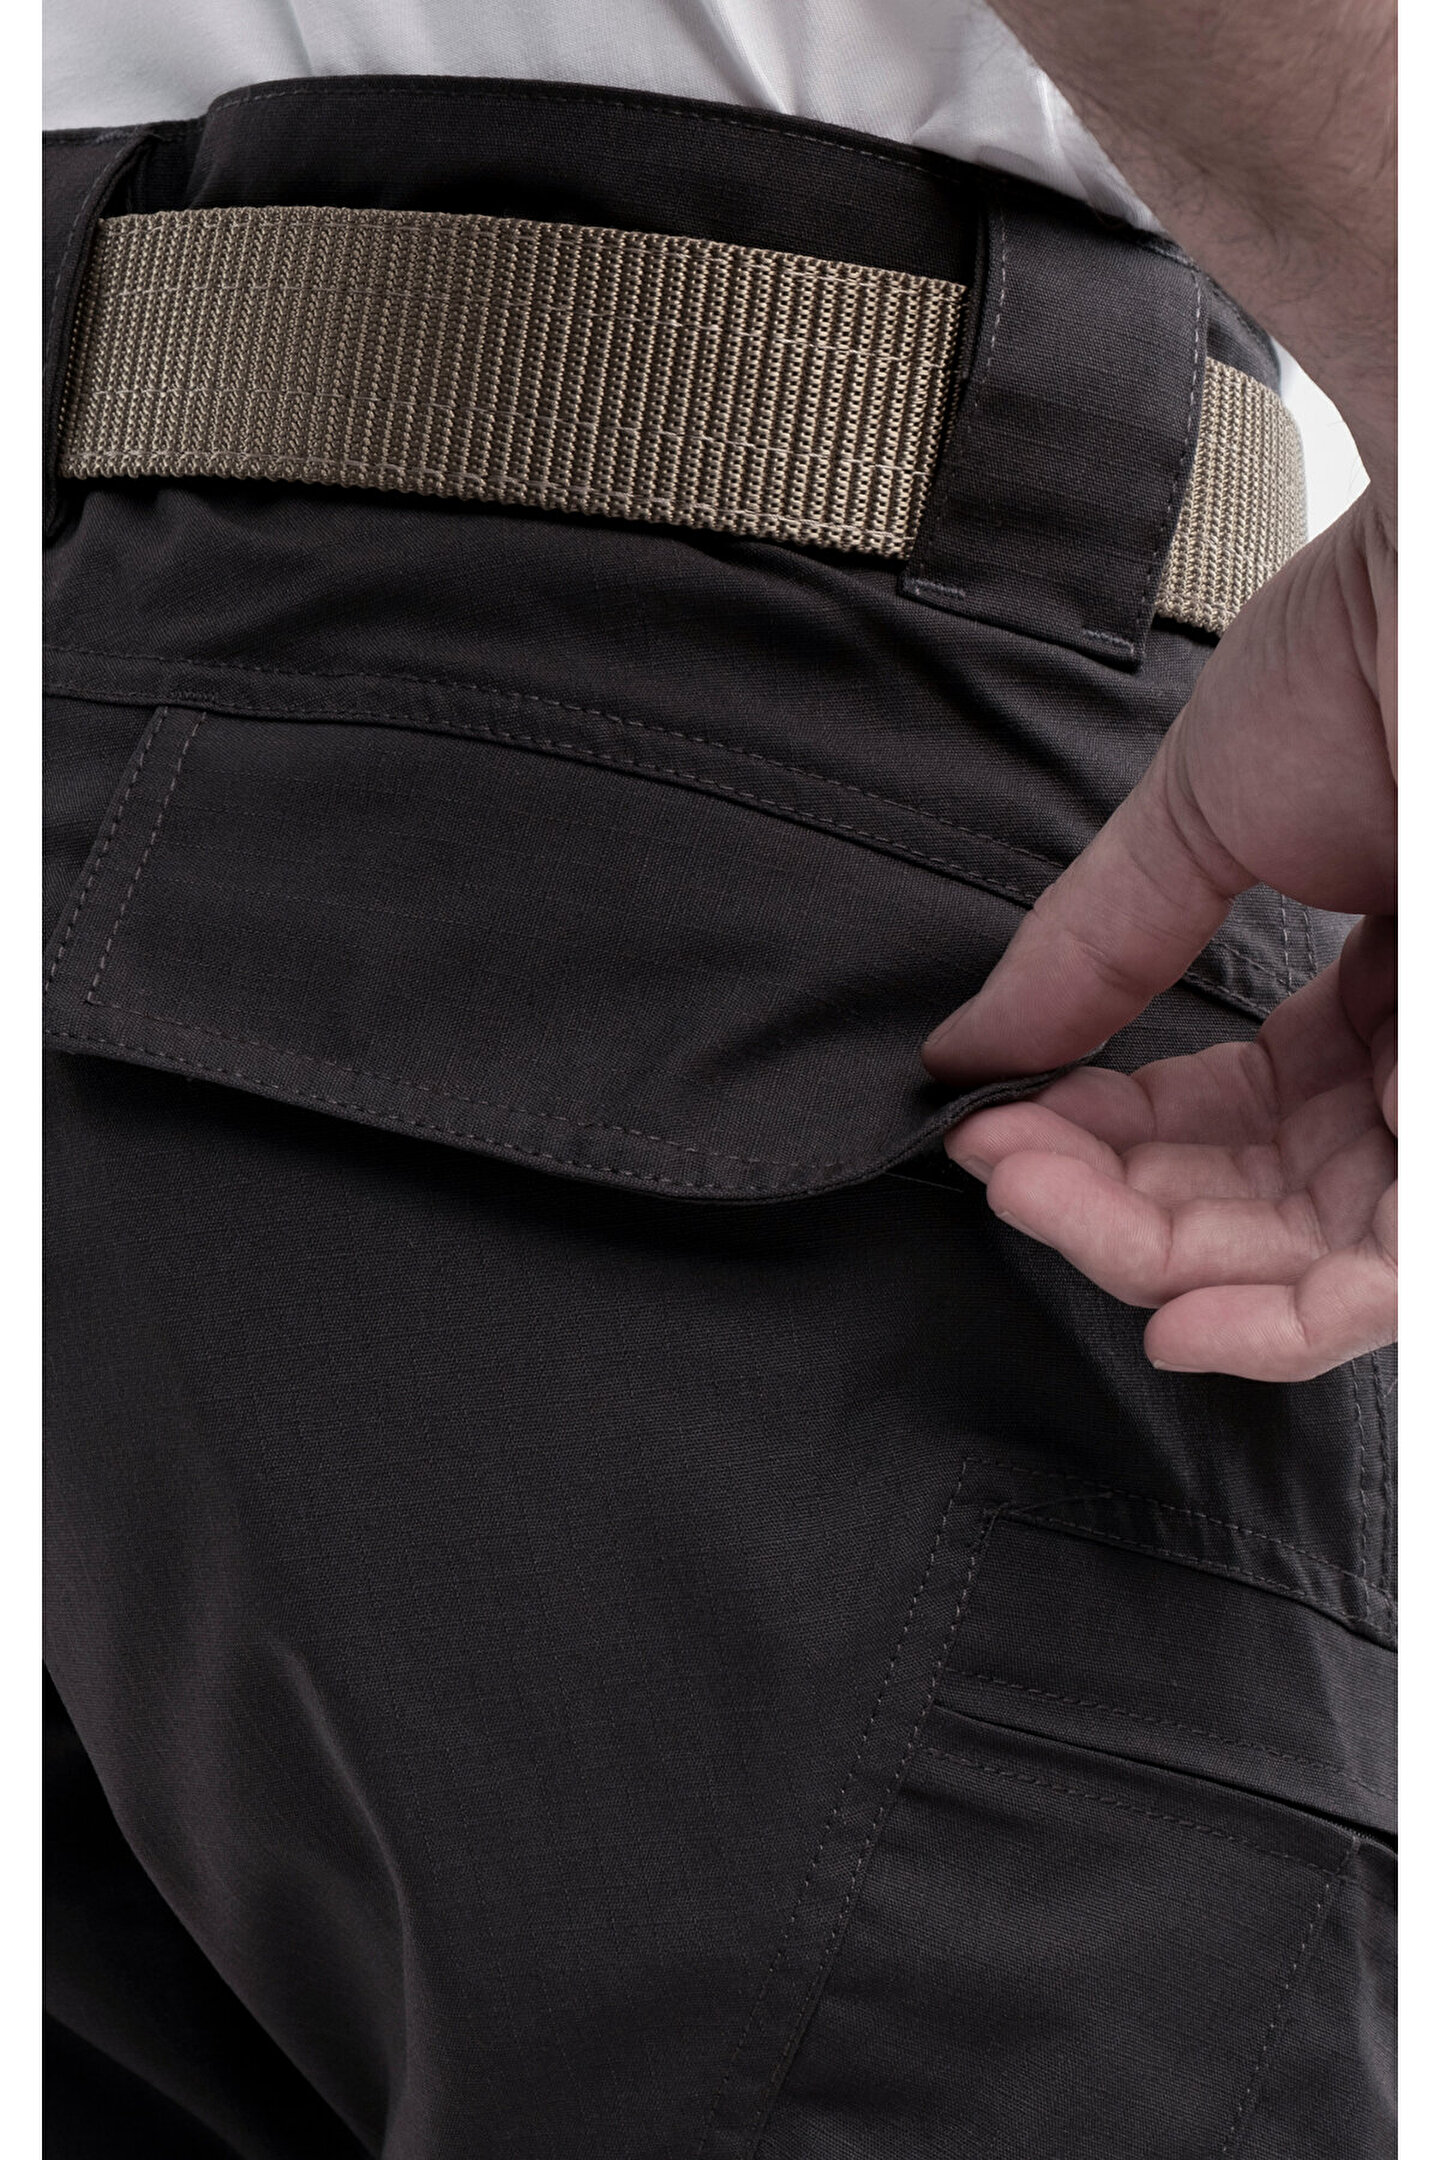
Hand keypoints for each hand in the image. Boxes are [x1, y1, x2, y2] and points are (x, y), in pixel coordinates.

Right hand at [922, 490, 1395, 1382]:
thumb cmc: (1378, 661)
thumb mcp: (1204, 817)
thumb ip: (1091, 948)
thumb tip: (964, 1047)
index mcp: (1370, 993)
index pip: (1218, 1118)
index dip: (1093, 1134)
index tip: (987, 1118)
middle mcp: (1423, 1066)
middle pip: (1249, 1202)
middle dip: (1105, 1200)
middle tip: (1000, 1165)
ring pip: (1306, 1256)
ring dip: (1154, 1252)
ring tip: (1037, 1198)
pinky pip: (1392, 1283)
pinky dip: (1281, 1324)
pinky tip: (1170, 1320)